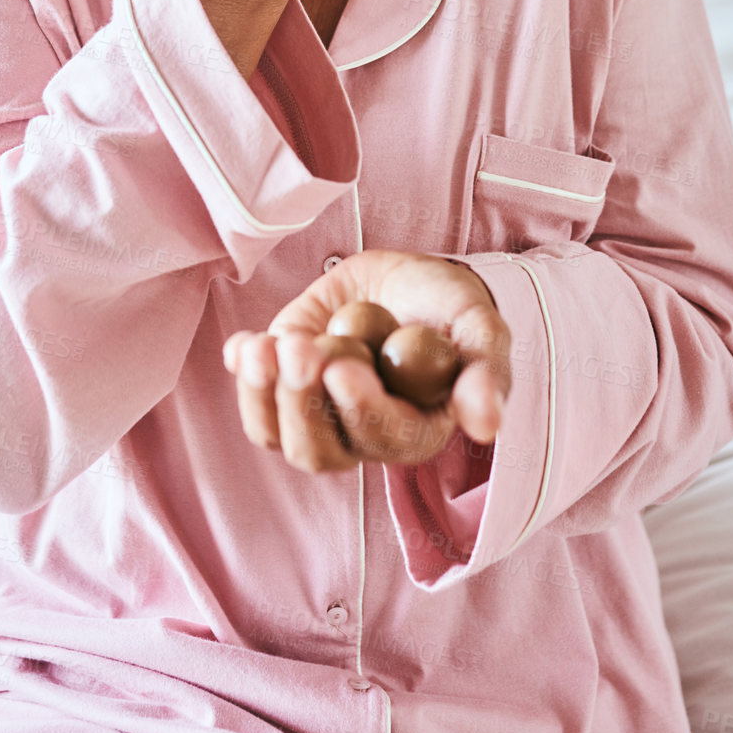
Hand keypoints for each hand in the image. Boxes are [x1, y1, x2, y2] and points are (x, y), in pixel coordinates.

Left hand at [222, 250, 512, 473]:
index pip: (384, 438)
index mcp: (415, 432)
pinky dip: (244, 378)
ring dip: (265, 394)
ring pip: (280, 434)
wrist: (403, 281)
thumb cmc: (448, 307)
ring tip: (262, 347)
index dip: (360, 408)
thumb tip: (488, 426)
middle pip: (320, 451)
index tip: (342, 366)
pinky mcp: (286, 388)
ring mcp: (319, 414)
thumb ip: (486, 372)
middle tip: (299, 349)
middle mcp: (361, 436)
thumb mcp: (479, 327)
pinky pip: (256, 405)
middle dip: (302, 403)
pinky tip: (244, 346)